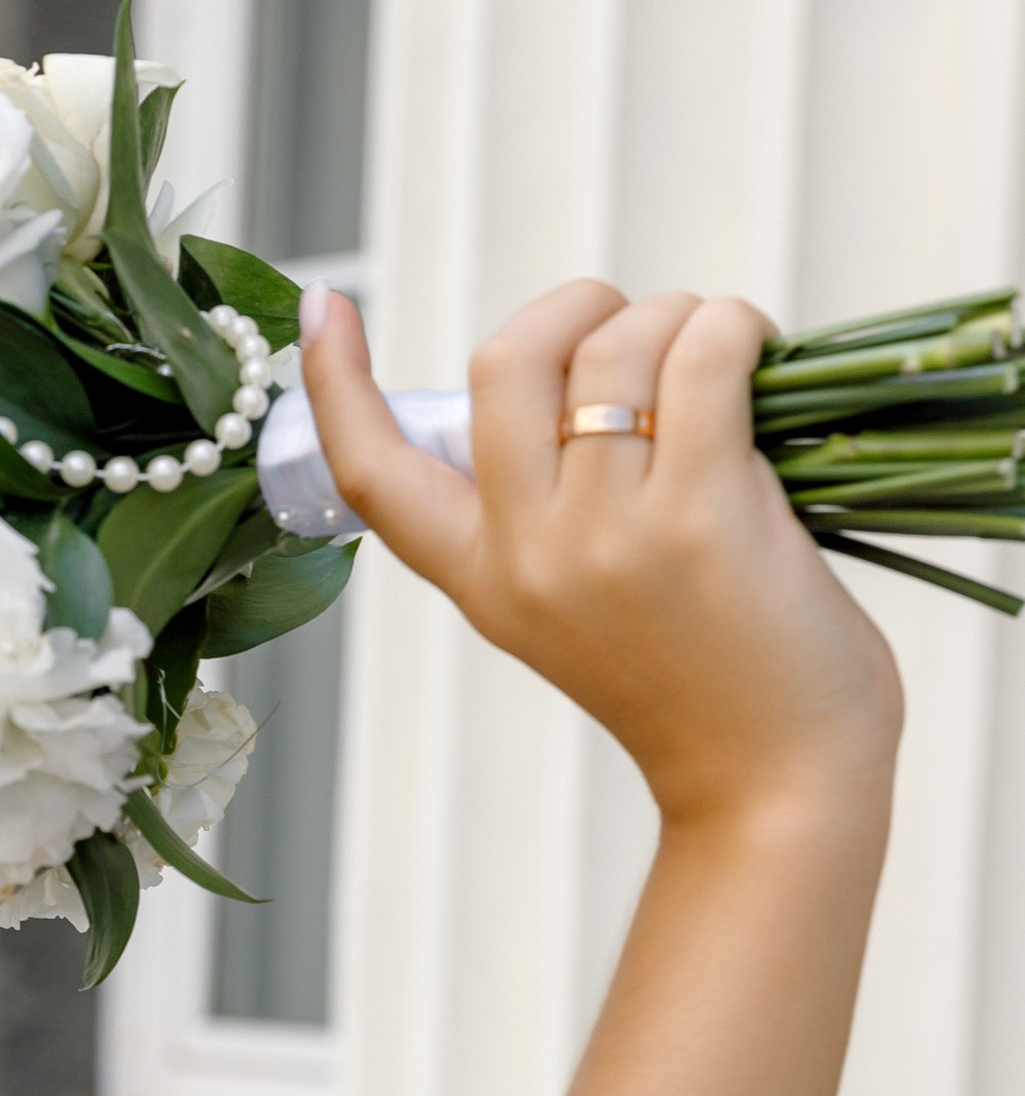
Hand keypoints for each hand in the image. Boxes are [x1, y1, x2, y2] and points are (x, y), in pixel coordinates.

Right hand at [300, 278, 900, 826]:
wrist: (772, 788)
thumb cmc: (701, 687)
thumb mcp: (572, 610)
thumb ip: (544, 514)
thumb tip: (566, 376)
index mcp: (482, 580)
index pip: (373, 473)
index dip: (335, 383)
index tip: (322, 308)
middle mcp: (528, 556)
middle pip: (504, 363)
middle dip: (577, 307)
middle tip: (639, 327)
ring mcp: (608, 537)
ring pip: (614, 347)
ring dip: (678, 317)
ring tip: (724, 356)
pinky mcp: (702, 517)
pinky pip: (700, 358)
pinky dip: (730, 328)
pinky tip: (753, 351)